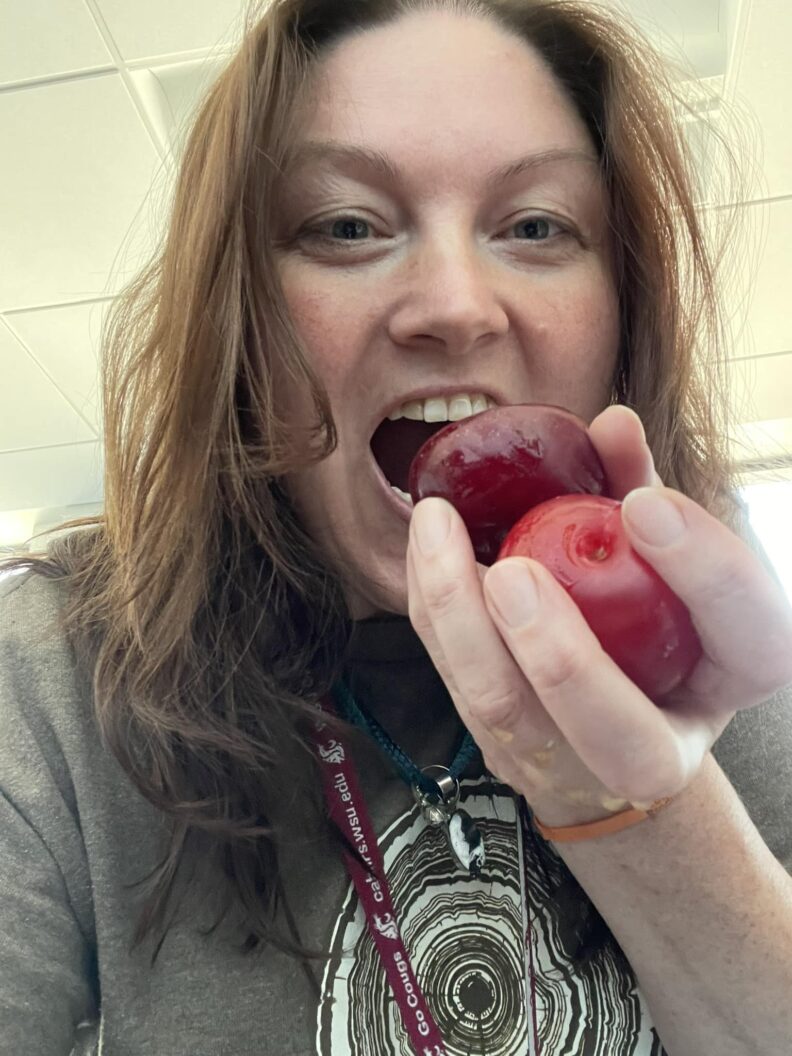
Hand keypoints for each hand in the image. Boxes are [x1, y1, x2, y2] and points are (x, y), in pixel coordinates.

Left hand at [406, 405, 791, 827]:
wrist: (617, 713)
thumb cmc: (652, 615)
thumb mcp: (664, 555)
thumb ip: (641, 491)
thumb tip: (611, 424)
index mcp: (729, 683)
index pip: (750, 641)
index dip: (705, 572)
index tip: (644, 504)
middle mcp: (660, 750)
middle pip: (621, 736)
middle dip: (562, 659)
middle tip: (513, 573)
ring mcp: (575, 765)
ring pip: (511, 716)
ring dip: (463, 623)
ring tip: (437, 528)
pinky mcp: (508, 749)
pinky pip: (459, 685)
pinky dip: (436, 612)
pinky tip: (425, 548)